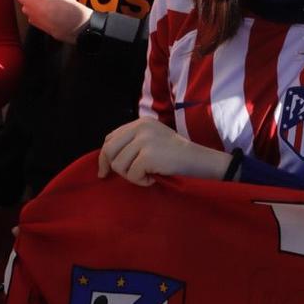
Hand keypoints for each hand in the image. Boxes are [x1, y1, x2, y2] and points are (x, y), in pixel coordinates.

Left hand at [97, 117, 229, 186]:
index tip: (105, 171)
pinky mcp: (148, 155)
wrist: (199, 160)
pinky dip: (141, 181)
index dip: (105, 156)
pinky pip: (132, 175)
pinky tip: (154, 178)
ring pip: (119, 165)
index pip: (110, 138)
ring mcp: (144, 140)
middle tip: (123, 177)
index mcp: (140, 122)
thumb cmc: (177, 155)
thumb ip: (132, 143)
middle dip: (112, 167)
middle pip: (109, 150)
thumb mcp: (153, 140)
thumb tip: (106, 161)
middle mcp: (140, 127)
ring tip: (148, 175)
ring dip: (131, 176)